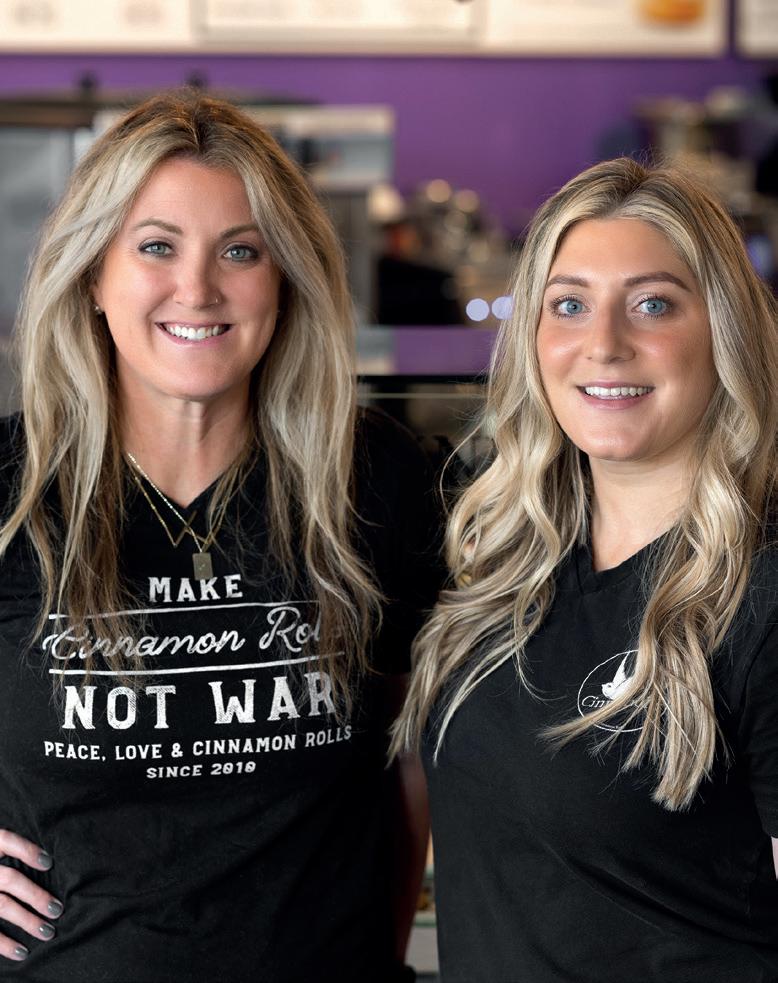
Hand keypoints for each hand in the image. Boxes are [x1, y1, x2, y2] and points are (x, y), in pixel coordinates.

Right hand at [0, 829, 62, 962]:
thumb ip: (6, 853)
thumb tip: (45, 862)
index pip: (6, 841)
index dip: (27, 850)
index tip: (48, 863)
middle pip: (10, 879)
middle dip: (36, 895)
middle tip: (57, 909)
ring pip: (2, 906)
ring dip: (28, 921)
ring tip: (48, 932)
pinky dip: (5, 945)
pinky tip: (22, 952)